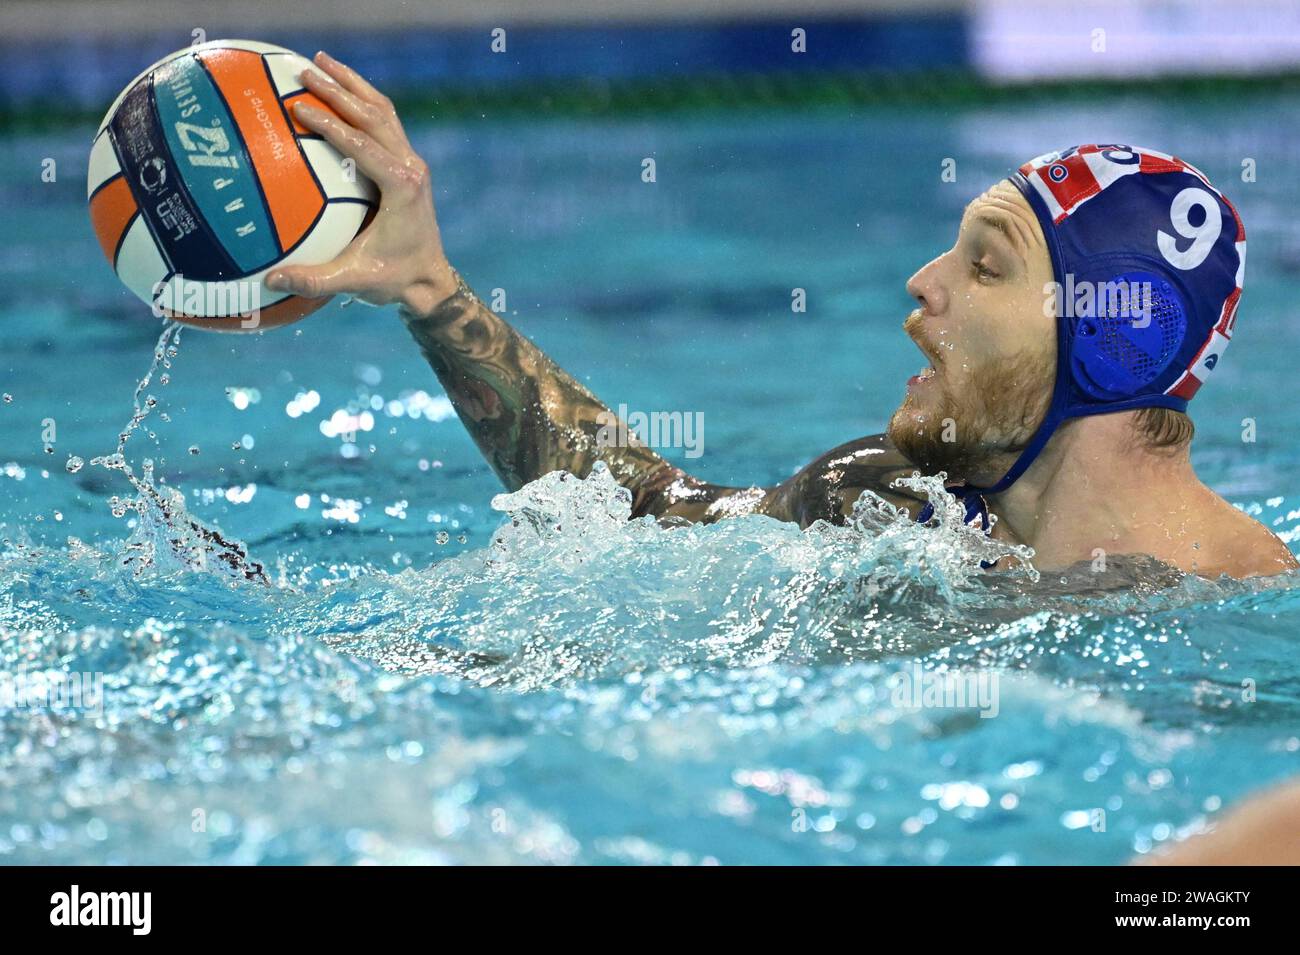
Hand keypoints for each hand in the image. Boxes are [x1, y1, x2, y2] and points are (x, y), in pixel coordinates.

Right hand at [265, 51, 456, 314]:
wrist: (429, 280)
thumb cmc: (393, 280)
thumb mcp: (353, 281)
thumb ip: (313, 280)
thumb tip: (270, 280)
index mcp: (401, 188)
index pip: (363, 146)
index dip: (331, 125)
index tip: (300, 108)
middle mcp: (410, 168)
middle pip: (374, 116)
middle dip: (339, 91)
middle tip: (303, 70)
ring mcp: (411, 162)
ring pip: (382, 111)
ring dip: (352, 84)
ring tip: (320, 60)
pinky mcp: (407, 163)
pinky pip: (383, 122)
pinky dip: (360, 100)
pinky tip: (334, 88)